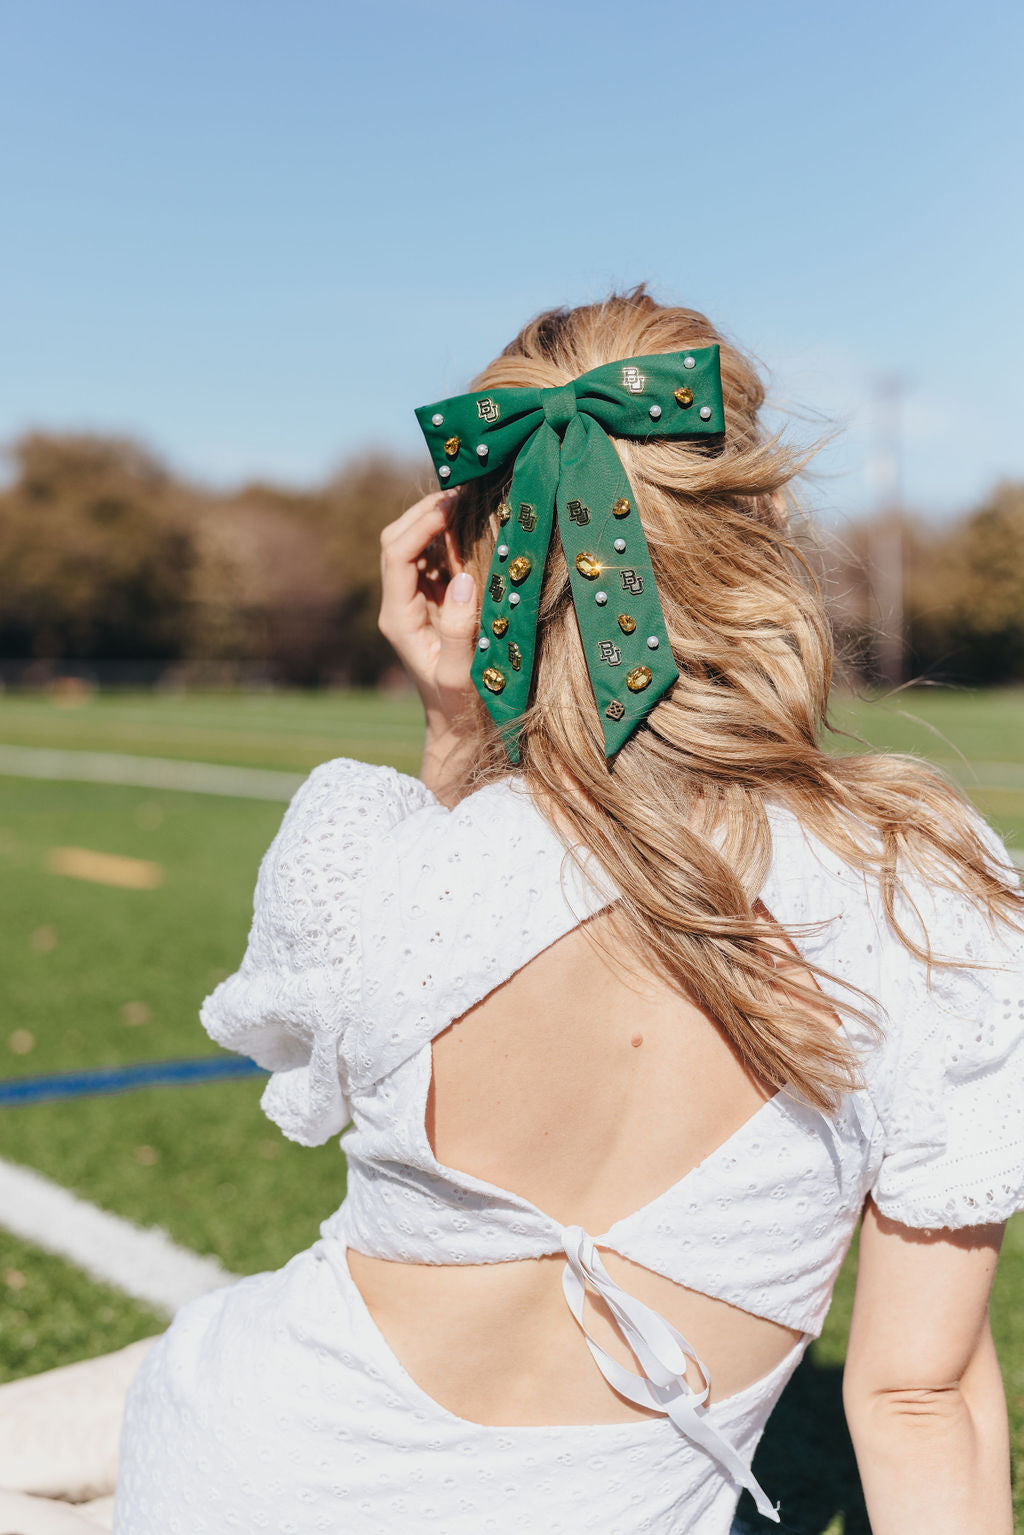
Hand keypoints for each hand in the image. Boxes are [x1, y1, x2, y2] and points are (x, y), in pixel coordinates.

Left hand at [378, 492, 480, 795]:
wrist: (460, 729)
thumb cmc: (462, 707)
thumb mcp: (462, 674)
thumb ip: (460, 629)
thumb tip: (461, 579)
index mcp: (399, 616)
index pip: (396, 552)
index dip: (420, 522)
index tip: (453, 504)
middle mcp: (402, 602)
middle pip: (400, 538)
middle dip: (427, 510)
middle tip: (465, 489)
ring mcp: (418, 600)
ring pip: (418, 543)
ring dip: (441, 519)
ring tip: (474, 497)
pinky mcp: (437, 602)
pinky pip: (438, 558)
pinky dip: (454, 537)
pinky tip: (479, 524)